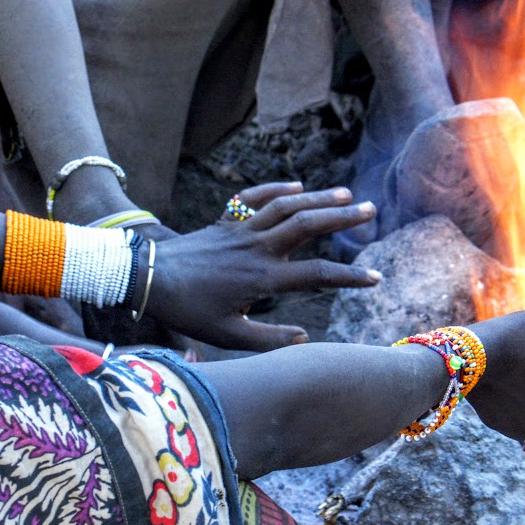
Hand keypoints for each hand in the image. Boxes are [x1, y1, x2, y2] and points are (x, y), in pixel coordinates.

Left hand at [146, 182, 380, 350]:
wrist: (148, 278)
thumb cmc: (187, 310)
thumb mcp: (227, 335)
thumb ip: (268, 340)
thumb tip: (303, 338)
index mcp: (262, 278)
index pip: (316, 275)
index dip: (349, 277)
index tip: (376, 279)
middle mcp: (256, 248)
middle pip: (307, 225)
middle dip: (342, 217)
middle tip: (370, 211)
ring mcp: (240, 230)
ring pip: (286, 206)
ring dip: (317, 197)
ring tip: (345, 193)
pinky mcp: (224, 221)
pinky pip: (253, 197)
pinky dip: (275, 188)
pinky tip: (295, 184)